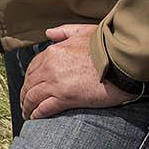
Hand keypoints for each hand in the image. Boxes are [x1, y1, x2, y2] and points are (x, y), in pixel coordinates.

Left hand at [19, 23, 136, 119]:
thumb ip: (64, 32)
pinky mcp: (65, 98)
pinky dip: (36, 114)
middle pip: (29, 83)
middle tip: (25, 102)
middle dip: (25, 93)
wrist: (123, 61)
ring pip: (32, 96)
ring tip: (27, 113)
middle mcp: (50, 67)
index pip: (33, 67)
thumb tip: (48, 33)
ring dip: (27, 106)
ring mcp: (56, 83)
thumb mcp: (84, 31)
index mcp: (53, 52)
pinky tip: (35, 118)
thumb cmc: (108, 46)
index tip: (30, 85)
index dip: (29, 77)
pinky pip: (44, 108)